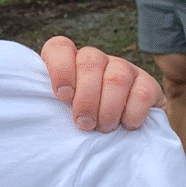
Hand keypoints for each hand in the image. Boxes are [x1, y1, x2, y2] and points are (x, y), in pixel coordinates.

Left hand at [41, 36, 160, 132]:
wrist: (123, 139)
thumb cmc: (84, 127)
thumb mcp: (62, 116)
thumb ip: (51, 108)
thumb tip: (37, 117)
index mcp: (70, 64)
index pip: (59, 47)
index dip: (60, 69)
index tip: (63, 96)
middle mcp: (97, 61)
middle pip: (89, 62)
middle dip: (86, 98)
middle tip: (84, 124)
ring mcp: (124, 68)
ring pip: (116, 76)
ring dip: (107, 108)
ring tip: (103, 128)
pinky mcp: (147, 83)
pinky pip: (142, 91)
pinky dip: (132, 113)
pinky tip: (126, 125)